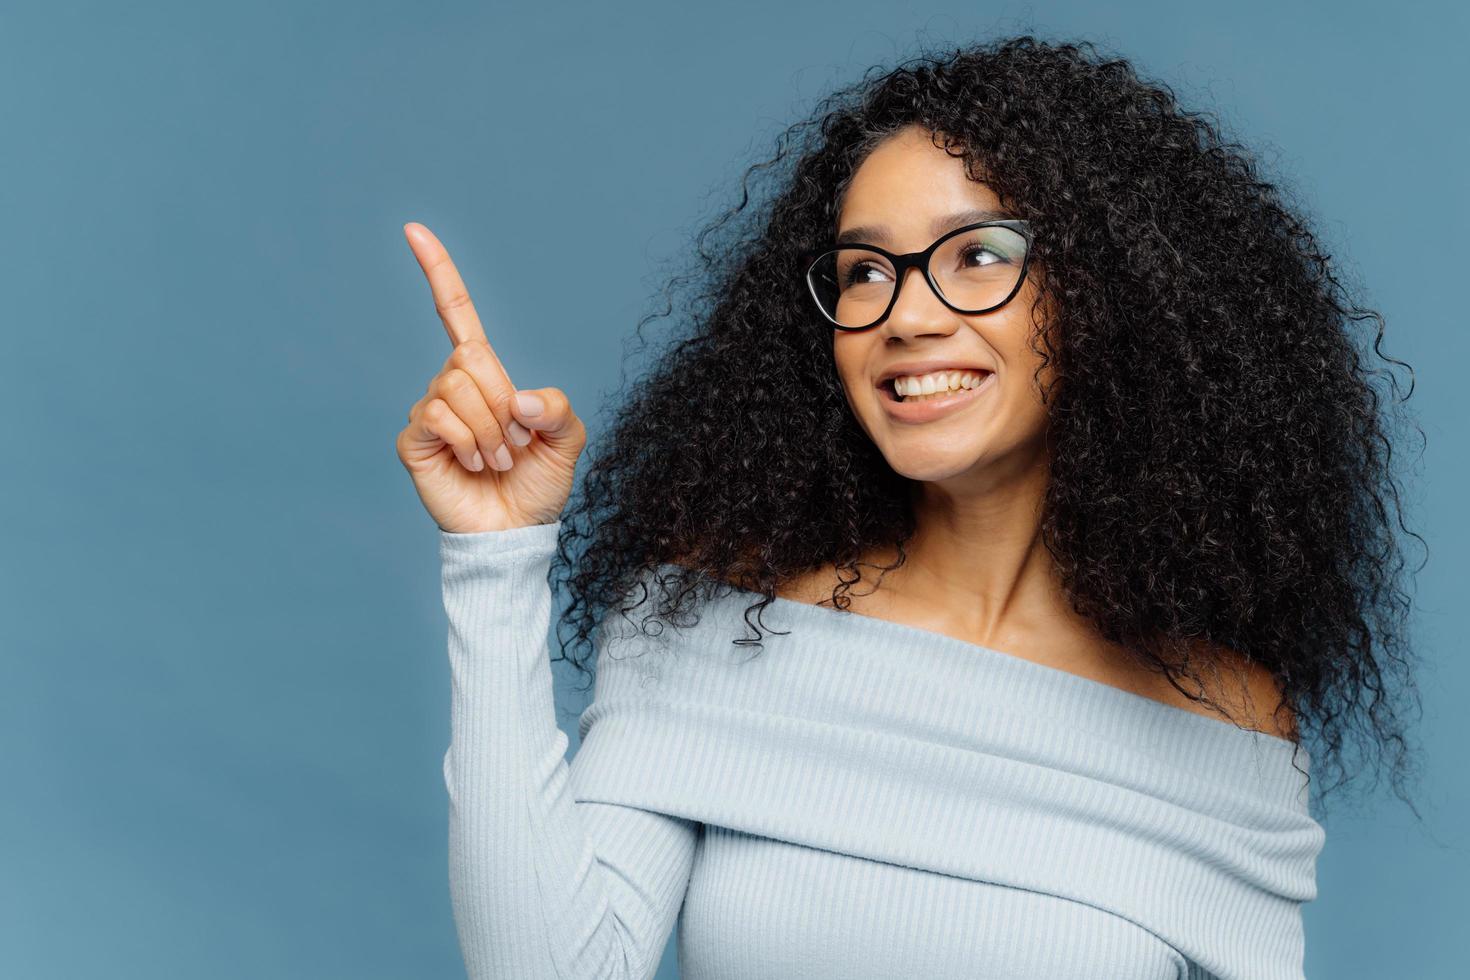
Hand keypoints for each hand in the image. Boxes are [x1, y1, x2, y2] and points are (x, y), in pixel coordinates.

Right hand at [395, 222, 585, 532]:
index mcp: (488, 375)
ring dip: (490, 430)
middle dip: (503, 404)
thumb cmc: (538, 485)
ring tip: (496, 459)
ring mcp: (431, 411)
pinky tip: (474, 464)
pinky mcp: (415, 439)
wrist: (516, 531)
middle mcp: (453, 385)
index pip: (456, 314)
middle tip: (514, 442)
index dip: (438, 272)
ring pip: (458, 389)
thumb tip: (514, 396)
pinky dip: (469, 442)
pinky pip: (440, 417)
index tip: (413, 230)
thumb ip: (557, 406)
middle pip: (471, 359)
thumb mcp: (568, 439)